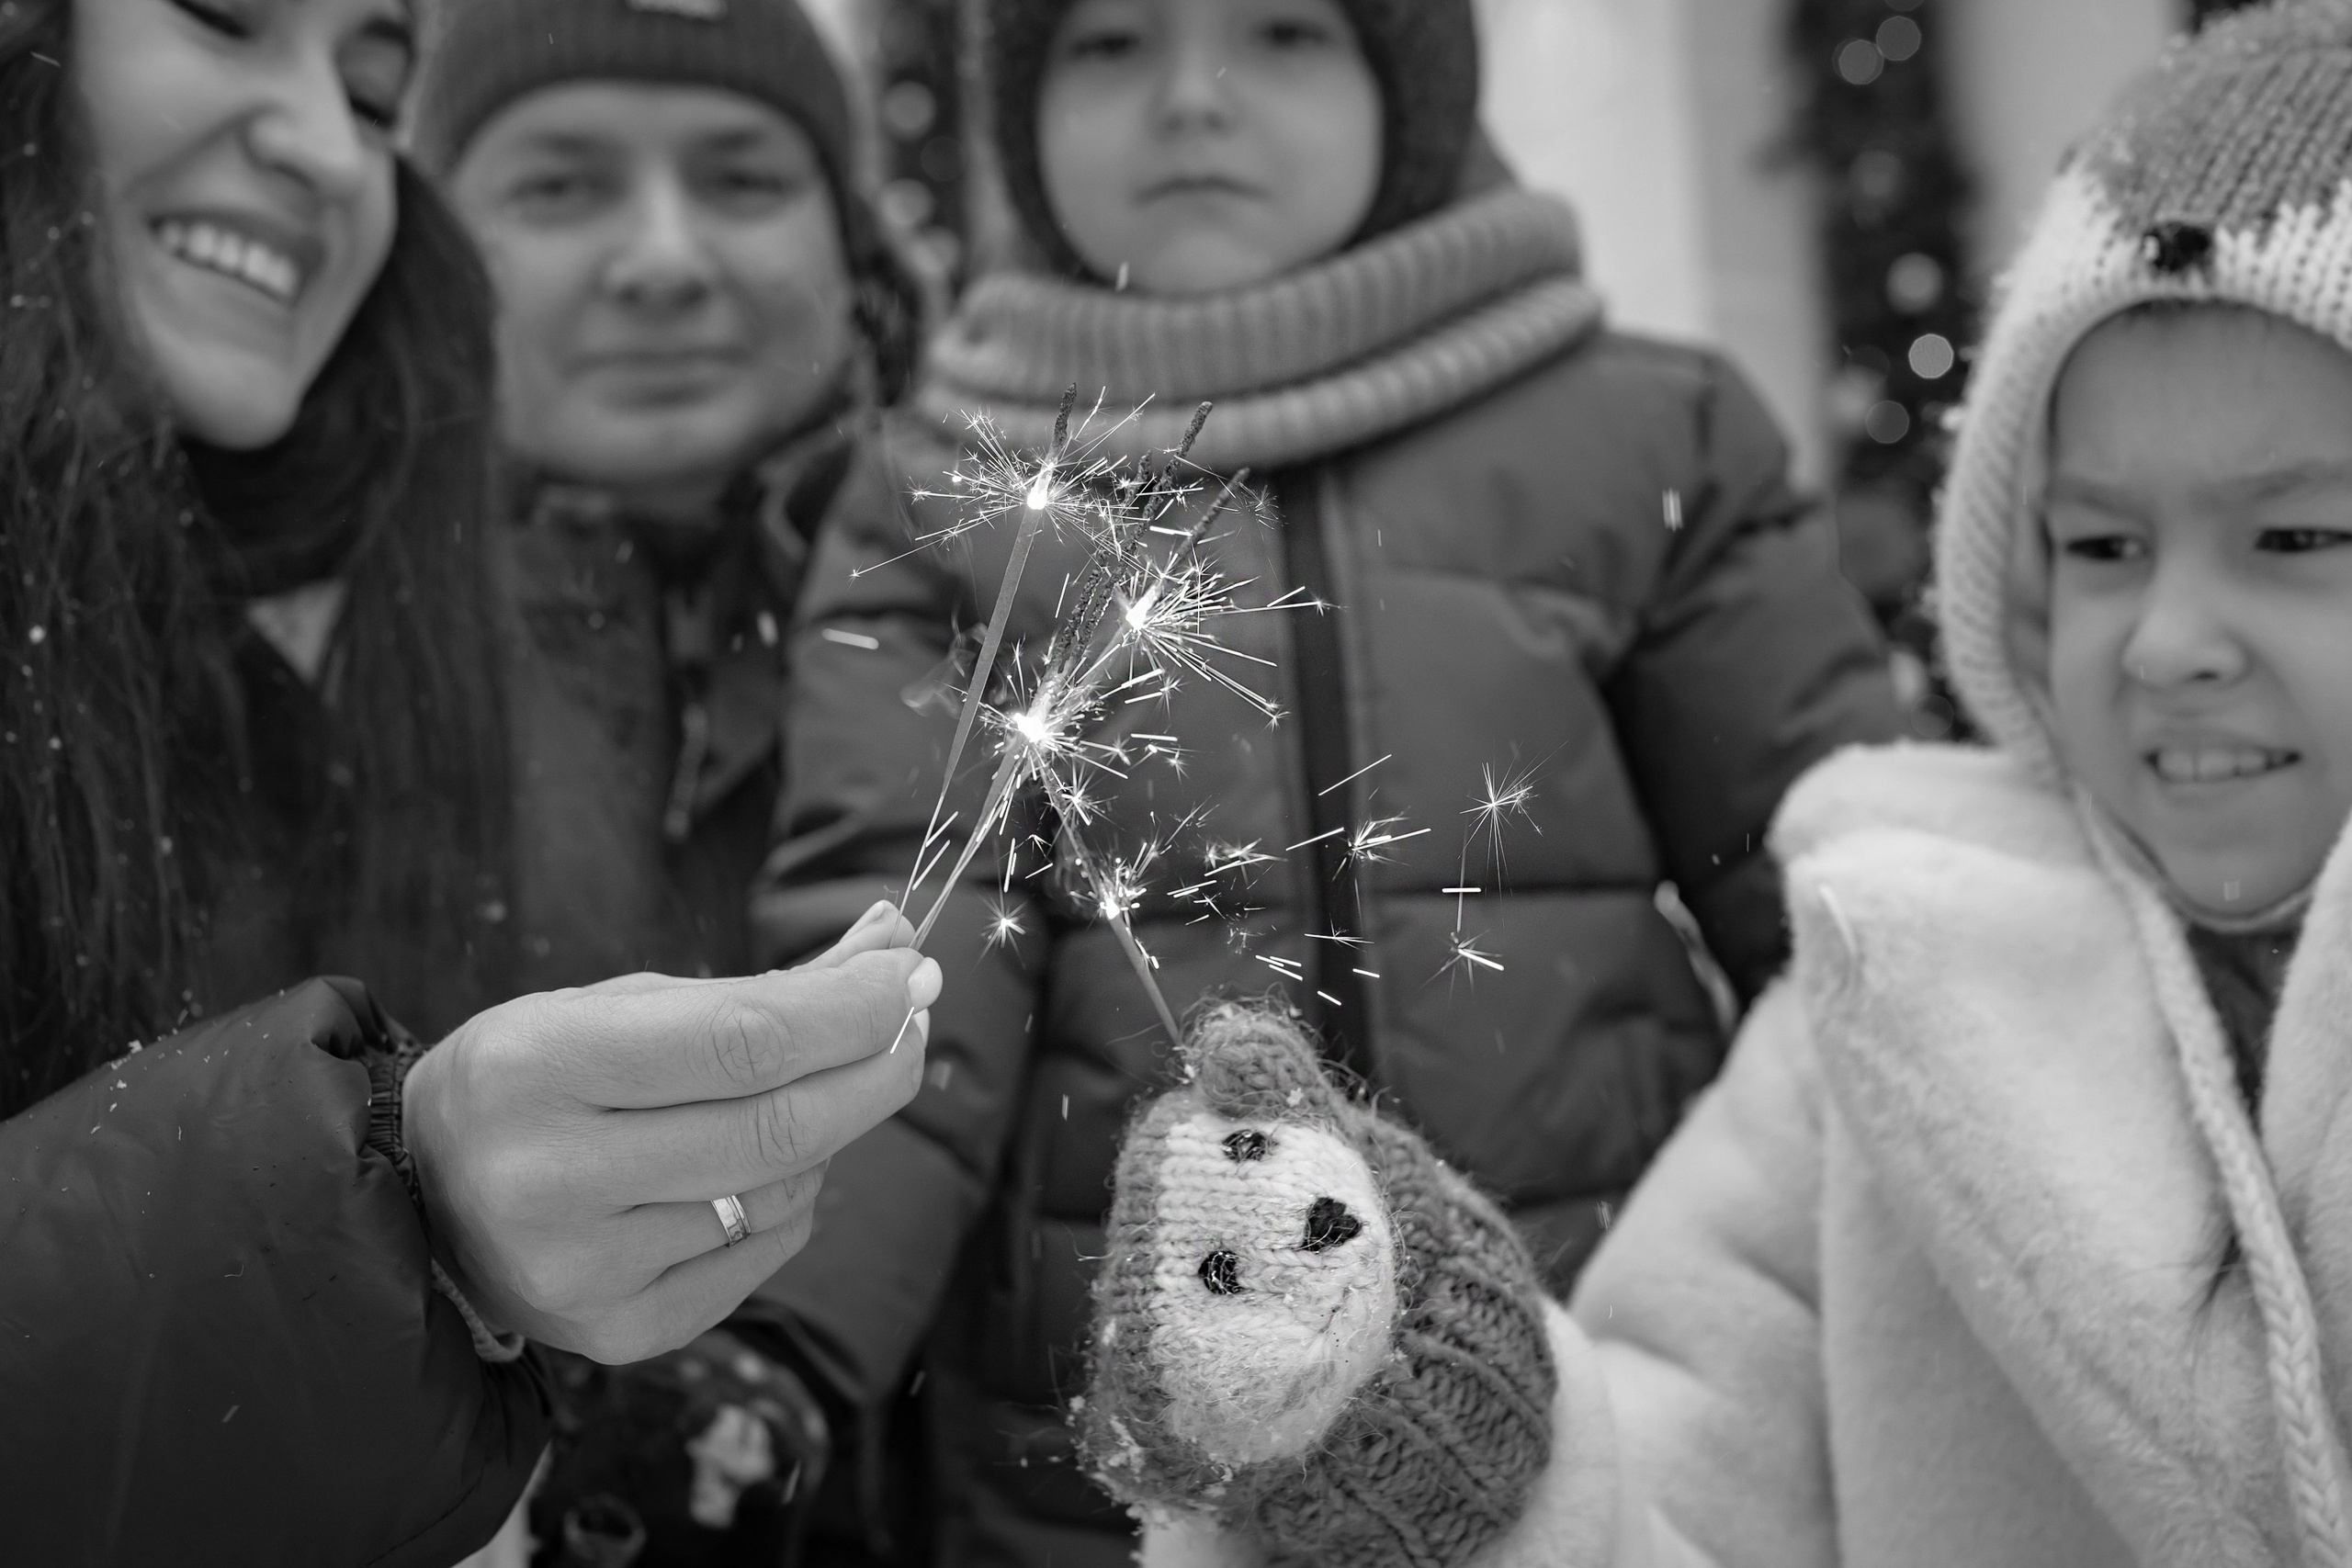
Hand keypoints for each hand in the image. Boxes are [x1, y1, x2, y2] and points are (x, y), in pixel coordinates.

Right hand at [403, 901, 940, 1362]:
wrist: (422, 1196)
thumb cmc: (539, 1080)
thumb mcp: (617, 1004)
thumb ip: (758, 986)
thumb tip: (893, 943)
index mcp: (538, 1066)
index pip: (744, 1039)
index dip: (852, 1009)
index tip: (912, 973)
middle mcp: (551, 1178)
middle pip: (780, 1126)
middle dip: (875, 1067)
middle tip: (911, 1024)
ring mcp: (584, 1270)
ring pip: (782, 1190)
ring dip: (823, 1135)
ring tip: (790, 1099)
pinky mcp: (620, 1333)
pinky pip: (764, 1252)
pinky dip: (790, 1201)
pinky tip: (748, 1173)